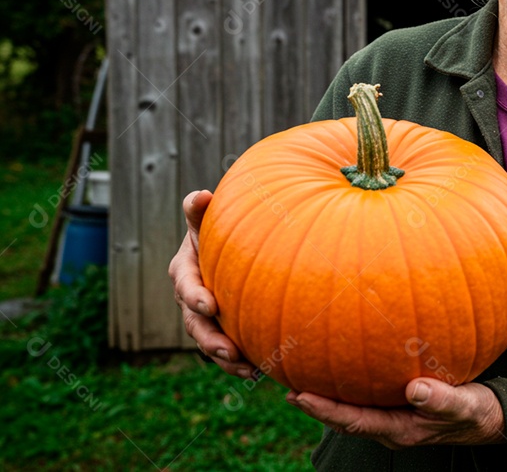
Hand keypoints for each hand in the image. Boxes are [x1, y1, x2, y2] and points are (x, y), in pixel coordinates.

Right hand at [168, 189, 256, 378]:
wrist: (239, 240)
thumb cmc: (224, 224)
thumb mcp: (210, 217)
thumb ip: (200, 210)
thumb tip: (199, 195)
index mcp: (184, 270)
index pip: (186, 284)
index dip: (195, 297)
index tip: (210, 305)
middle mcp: (191, 297)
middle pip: (195, 323)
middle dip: (210, 339)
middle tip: (228, 350)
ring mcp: (207, 316)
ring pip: (211, 342)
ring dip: (227, 359)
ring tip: (249, 370)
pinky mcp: (224, 327)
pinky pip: (229, 349)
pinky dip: (242, 362)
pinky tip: (262, 371)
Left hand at [285, 378, 505, 448]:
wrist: (490, 418)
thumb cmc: (477, 411)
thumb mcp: (465, 405)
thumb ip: (442, 399)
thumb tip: (414, 389)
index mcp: (402, 430)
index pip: (355, 421)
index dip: (325, 410)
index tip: (298, 396)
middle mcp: (392, 428)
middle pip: (346, 420)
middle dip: (316, 406)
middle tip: (287, 389)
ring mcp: (395, 419)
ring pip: (354, 412)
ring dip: (329, 399)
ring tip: (303, 380)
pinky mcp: (400, 408)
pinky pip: (367, 400)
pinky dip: (349, 387)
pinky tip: (341, 369)